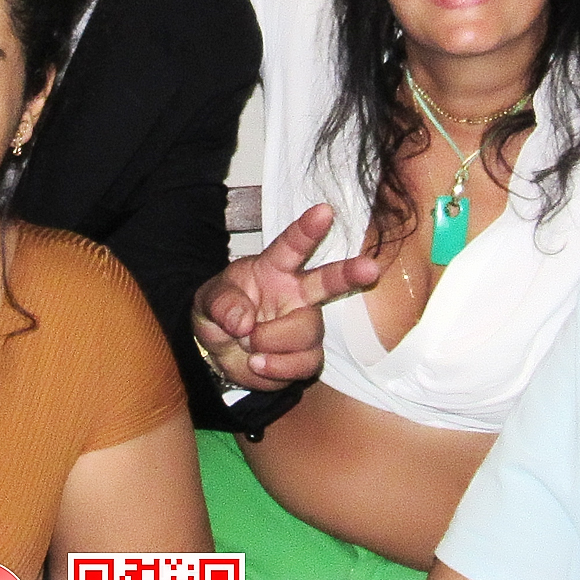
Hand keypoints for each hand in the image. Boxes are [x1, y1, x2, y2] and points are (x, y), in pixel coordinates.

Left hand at [192, 204, 377, 389]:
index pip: (291, 246)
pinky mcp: (306, 355)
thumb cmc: (220, 312)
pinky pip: (305, 363)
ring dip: (272, 342)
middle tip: (370, 269)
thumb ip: (223, 304)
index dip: (308, 230)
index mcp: (273, 269)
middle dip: (350, 274)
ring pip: (308, 332)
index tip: (325, 211)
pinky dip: (277, 368)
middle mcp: (296, 294)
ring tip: (248, 343)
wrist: (217, 351)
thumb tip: (242, 321)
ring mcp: (304, 324)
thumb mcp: (209, 300)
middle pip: (327, 282)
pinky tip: (258, 363)